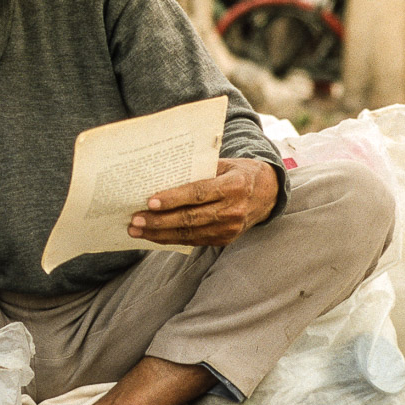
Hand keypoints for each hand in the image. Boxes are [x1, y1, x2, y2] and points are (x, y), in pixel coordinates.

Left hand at [128, 158, 278, 247]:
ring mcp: (230, 228)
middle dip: (159, 221)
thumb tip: (161, 175)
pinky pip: (194, 240)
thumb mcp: (224, 163)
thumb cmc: (239, 172)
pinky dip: (172, 239)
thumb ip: (199, 170)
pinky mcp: (225, 240)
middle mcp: (233, 209)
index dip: (174, 199)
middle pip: (190, 218)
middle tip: (135, 220)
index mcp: (234, 185)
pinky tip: (154, 235)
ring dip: (160, 234)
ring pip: (189, 233)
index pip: (199, 193)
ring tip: (137, 230)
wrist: (268, 193)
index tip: (150, 201)